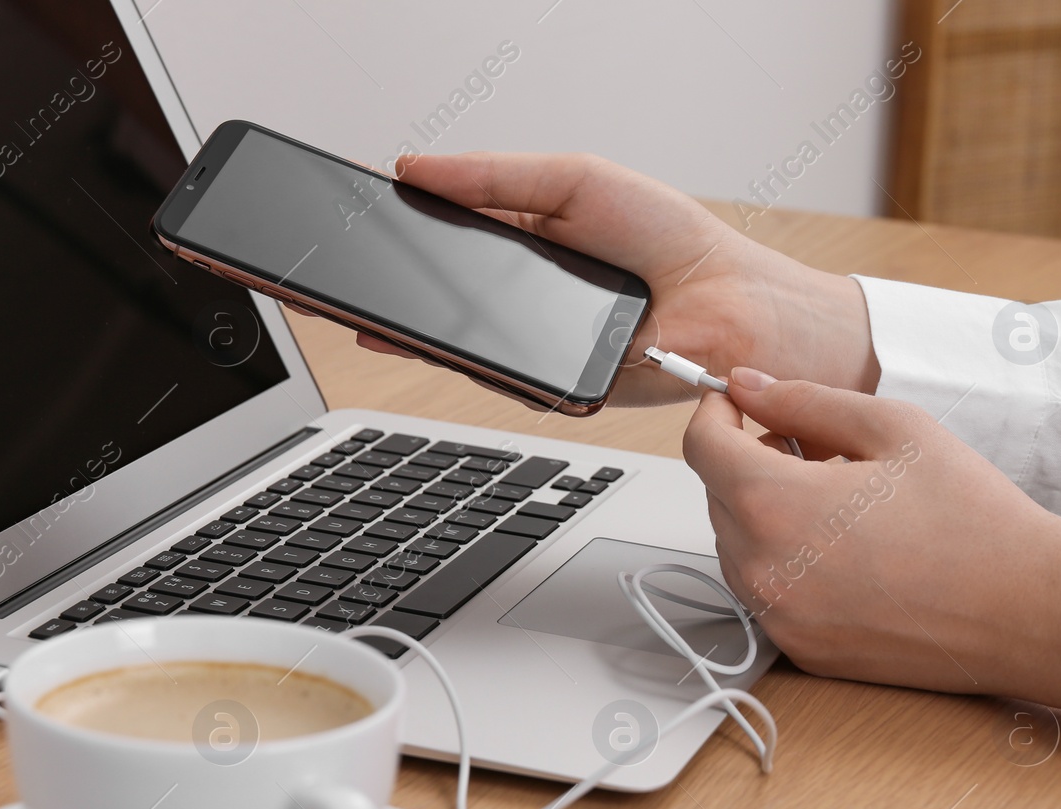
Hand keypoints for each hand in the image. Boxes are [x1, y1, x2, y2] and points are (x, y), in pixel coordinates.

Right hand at [338, 152, 879, 405]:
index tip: (334, 217)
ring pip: (448, 340)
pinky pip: (488, 373)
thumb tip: (413, 166)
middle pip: (430, 296)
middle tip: (319, 265)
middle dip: (372, 282)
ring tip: (344, 300)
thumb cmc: (673, 241)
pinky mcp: (547, 389)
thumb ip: (495, 175)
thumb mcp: (574, 182)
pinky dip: (451, 354)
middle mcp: (520, 304)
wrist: (741, 310)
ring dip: (394, 322)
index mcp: (523, 246)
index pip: (438, 239)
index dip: (387, 234)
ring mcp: (530, 349)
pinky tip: (408, 332)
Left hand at [681, 368, 1060, 711]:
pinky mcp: (799, 649)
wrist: (1029, 612)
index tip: (739, 403)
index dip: (715, 413)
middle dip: (751, 461)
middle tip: (817, 448)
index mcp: (773, 505)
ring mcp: (776, 616)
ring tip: (840, 499)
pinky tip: (847, 548)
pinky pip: (765, 590)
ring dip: (766, 513)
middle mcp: (760, 568)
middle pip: (717, 495)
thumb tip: (748, 386)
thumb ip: (803, 401)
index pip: (701, 447)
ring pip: (736, 545)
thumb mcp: (892, 428)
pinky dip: (786, 560)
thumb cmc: (974, 517)